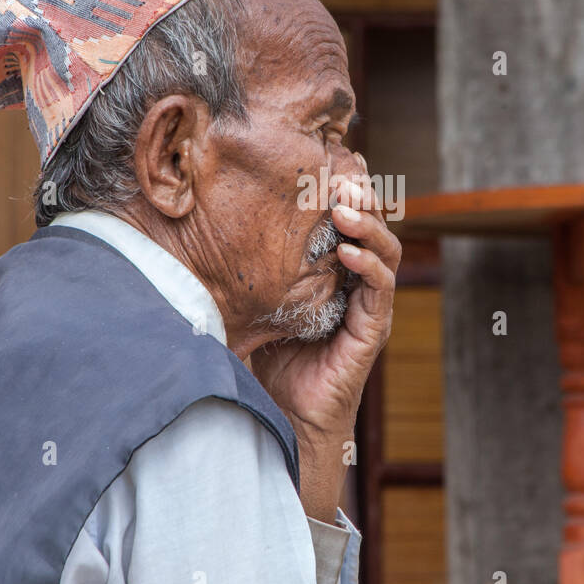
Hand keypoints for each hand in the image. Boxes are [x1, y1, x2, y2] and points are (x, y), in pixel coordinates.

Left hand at [251, 155, 400, 520]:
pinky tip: (348, 250)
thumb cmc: (263, 362)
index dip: (338, 189)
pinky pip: (379, 290)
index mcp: (328, 271)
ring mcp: (365, 306)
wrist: (280, 420)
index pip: (342, 220)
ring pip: (384, 251)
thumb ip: (241, 270)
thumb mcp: (249, 302)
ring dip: (369, 223)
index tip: (318, 163)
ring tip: (345, 203)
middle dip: (359, 196)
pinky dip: (370, 265)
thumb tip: (198, 225)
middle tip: (339, 174)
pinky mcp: (370, 331)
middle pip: (369, 226)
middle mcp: (352, 283)